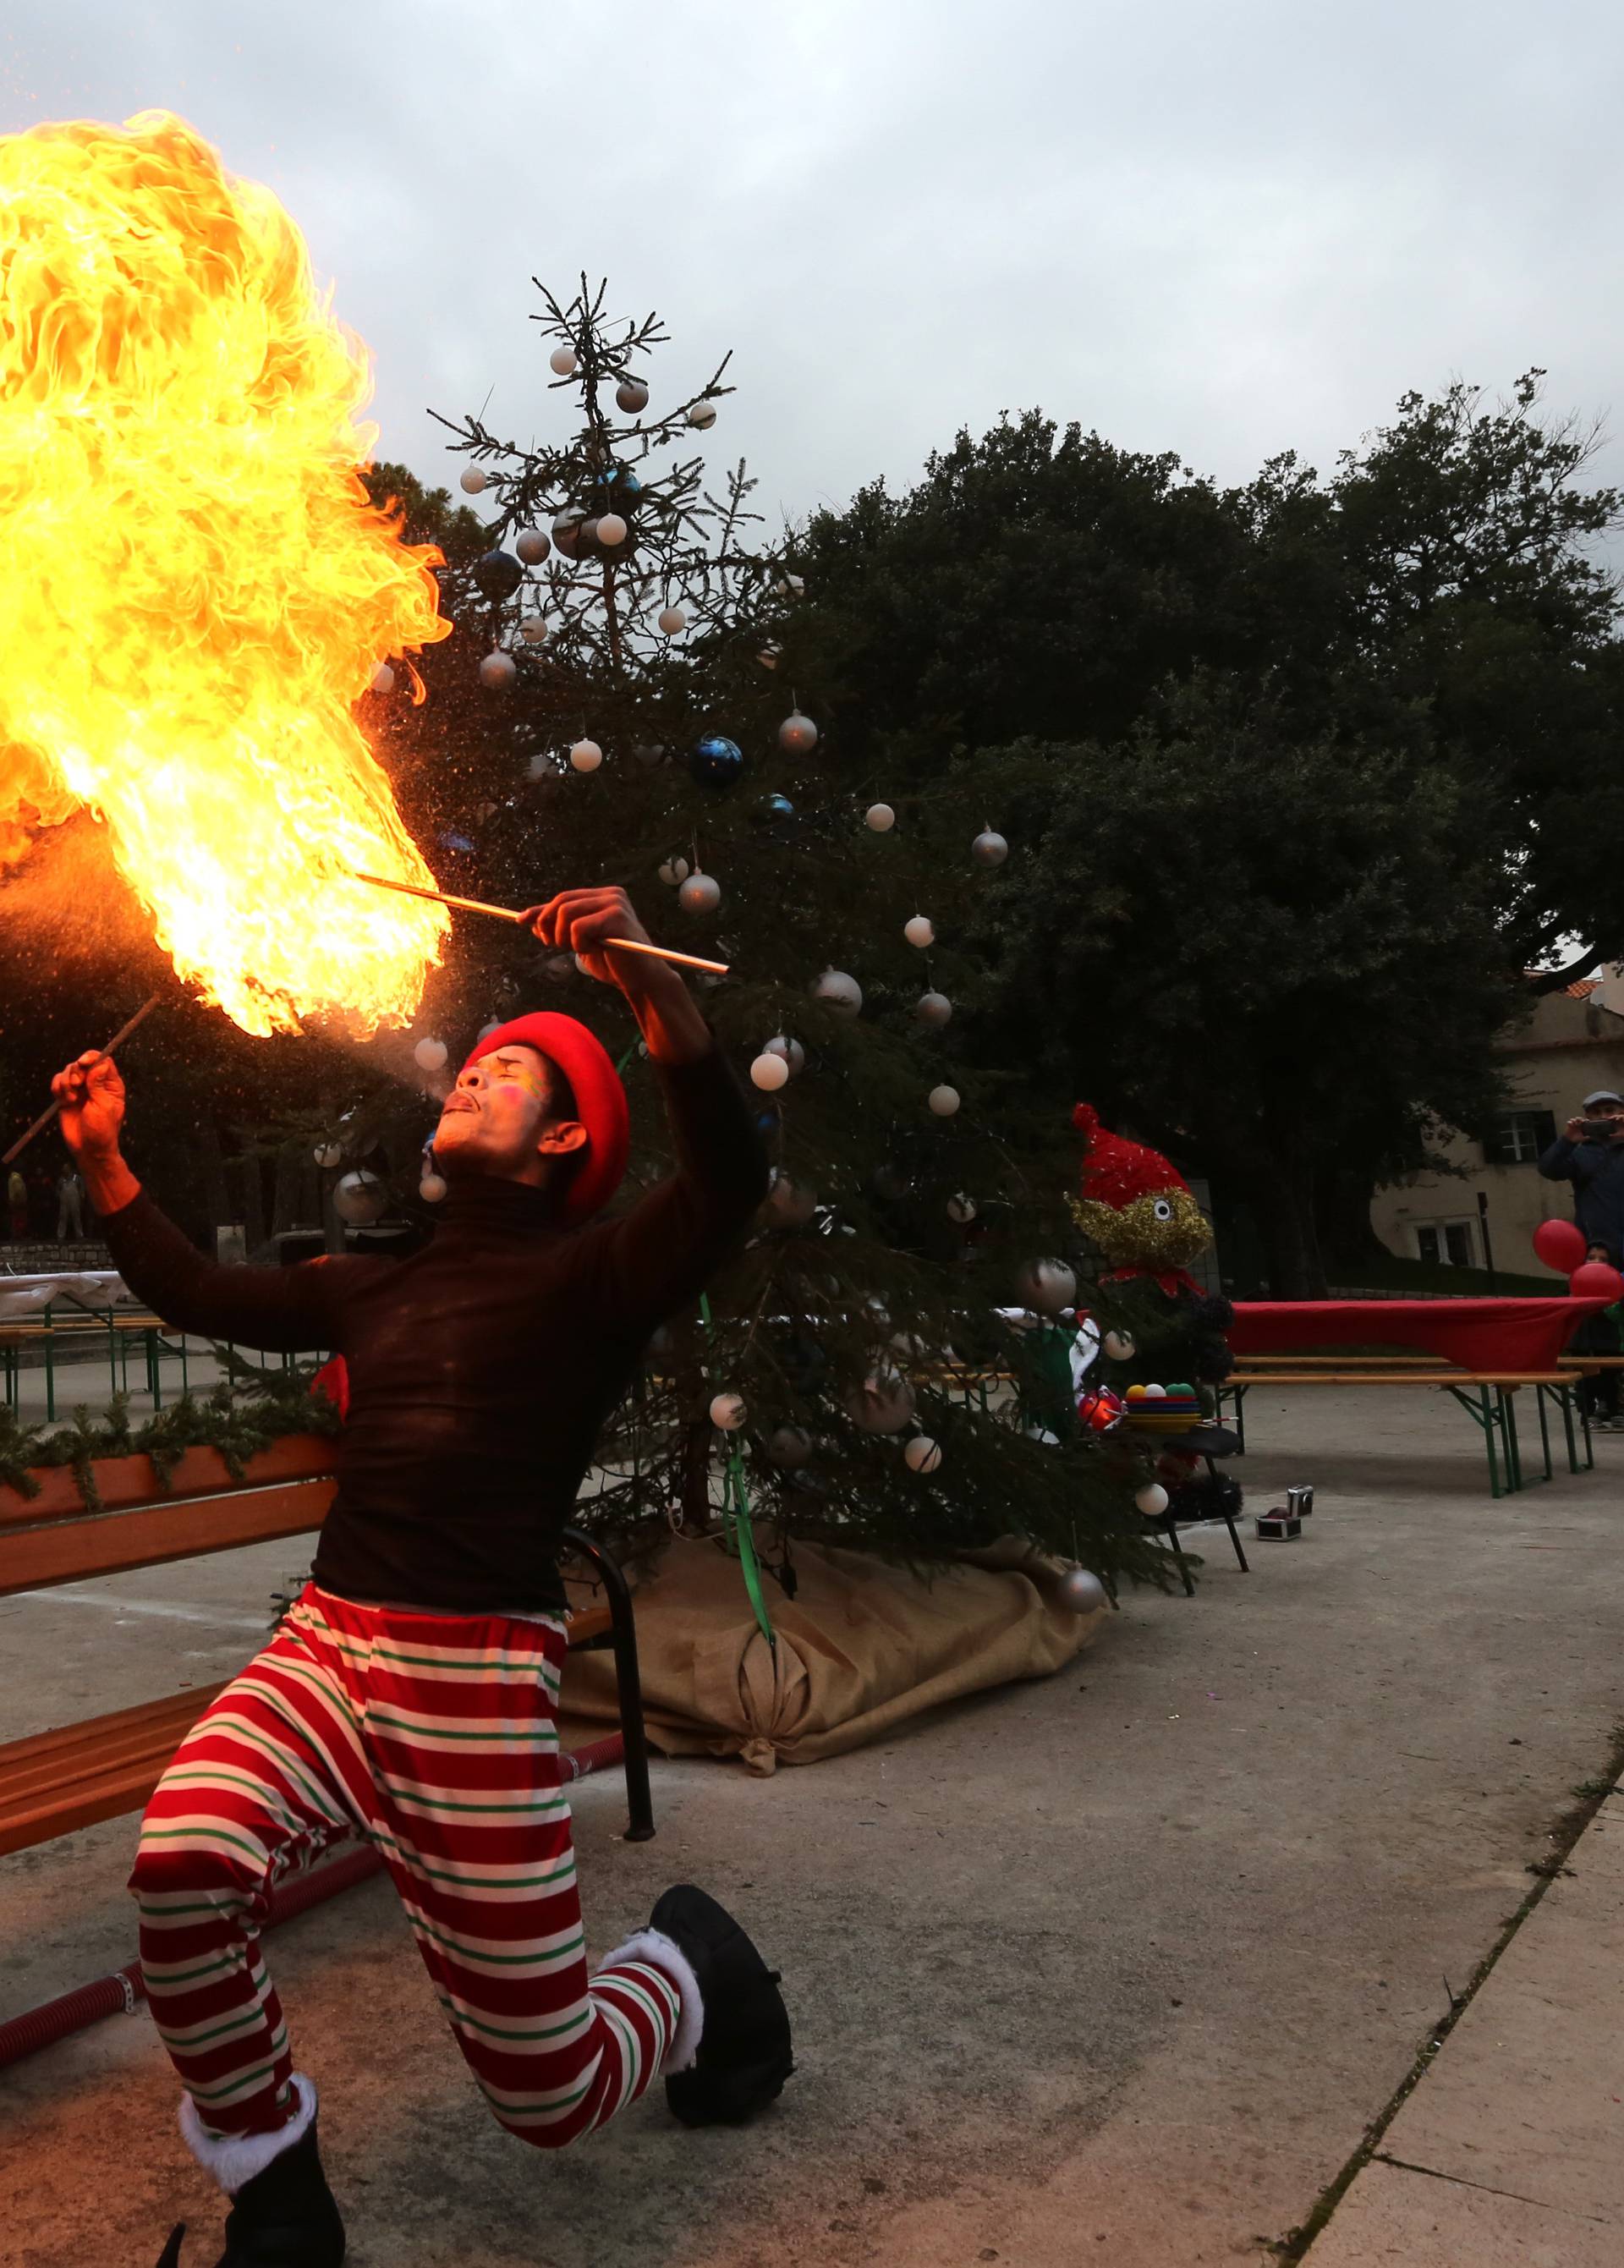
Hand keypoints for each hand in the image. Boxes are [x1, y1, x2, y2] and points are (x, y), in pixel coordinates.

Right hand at [51, 1051, 125, 1162]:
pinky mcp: (66, 1096)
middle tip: (76, 1085)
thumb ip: (99, 1085)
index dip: (92, 1057)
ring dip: (65, 1081)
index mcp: (110, 1085)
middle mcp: (95, 1084)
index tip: (83, 1063)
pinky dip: (57, 1087)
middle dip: (76, 1071)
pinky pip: (57, 1082)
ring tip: (71, 1098)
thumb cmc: (101, 1130)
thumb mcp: (103, 1106)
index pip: (103, 1060)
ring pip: (68, 1071)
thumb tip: (101, 1064)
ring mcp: (80, 1089)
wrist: (88, 1149)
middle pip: (82, 1063)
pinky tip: (64, 1100)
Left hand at [521, 886, 658, 991]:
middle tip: (556, 946)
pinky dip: (579, 944)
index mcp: (604, 897)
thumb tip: (531, 921)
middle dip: (550, 926)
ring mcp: (615, 903)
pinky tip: (595, 951)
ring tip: (582, 950)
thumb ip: (561, 930)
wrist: (641, 981)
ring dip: (565, 938)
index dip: (540, 910)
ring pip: (567, 913)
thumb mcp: (581, 944)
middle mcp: (612, 894)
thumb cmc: (613, 963)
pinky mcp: (617, 917)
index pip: (564, 898)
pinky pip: (579, 927)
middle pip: (562, 902)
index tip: (520, 920)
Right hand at [1566, 1116, 1586, 1141]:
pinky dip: (1569, 1122)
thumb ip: (1585, 1138)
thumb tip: (1589, 1137)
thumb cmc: (1577, 1139)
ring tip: (1575, 1122)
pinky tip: (1571, 1124)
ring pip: (1573, 1119)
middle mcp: (1577, 1124)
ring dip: (1574, 1120)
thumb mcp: (1582, 1139)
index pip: (1584, 1121)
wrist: (1570, 1140)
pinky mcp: (1569, 1126)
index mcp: (1582, 1126)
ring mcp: (1573, 1125)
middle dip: (1580, 1119)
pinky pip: (1568, 1122)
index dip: (1586, 1120)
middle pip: (1579, 1119)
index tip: (1587, 1121)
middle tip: (1582, 1121)